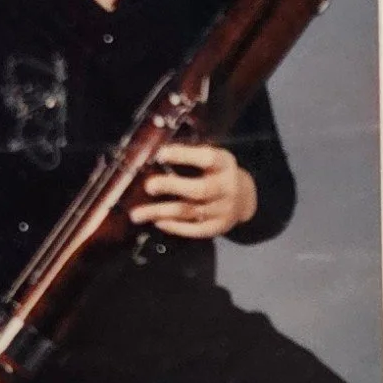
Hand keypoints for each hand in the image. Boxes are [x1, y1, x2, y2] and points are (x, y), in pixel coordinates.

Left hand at [128, 143, 256, 237]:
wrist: (245, 197)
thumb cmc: (217, 172)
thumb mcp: (212, 158)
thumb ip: (190, 156)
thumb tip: (153, 153)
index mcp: (224, 163)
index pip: (207, 158)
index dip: (183, 156)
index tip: (161, 154)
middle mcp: (227, 187)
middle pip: (199, 189)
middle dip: (170, 187)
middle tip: (149, 186)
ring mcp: (223, 210)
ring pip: (190, 212)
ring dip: (161, 212)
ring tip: (137, 214)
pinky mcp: (218, 228)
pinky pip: (193, 230)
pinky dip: (173, 226)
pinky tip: (157, 221)